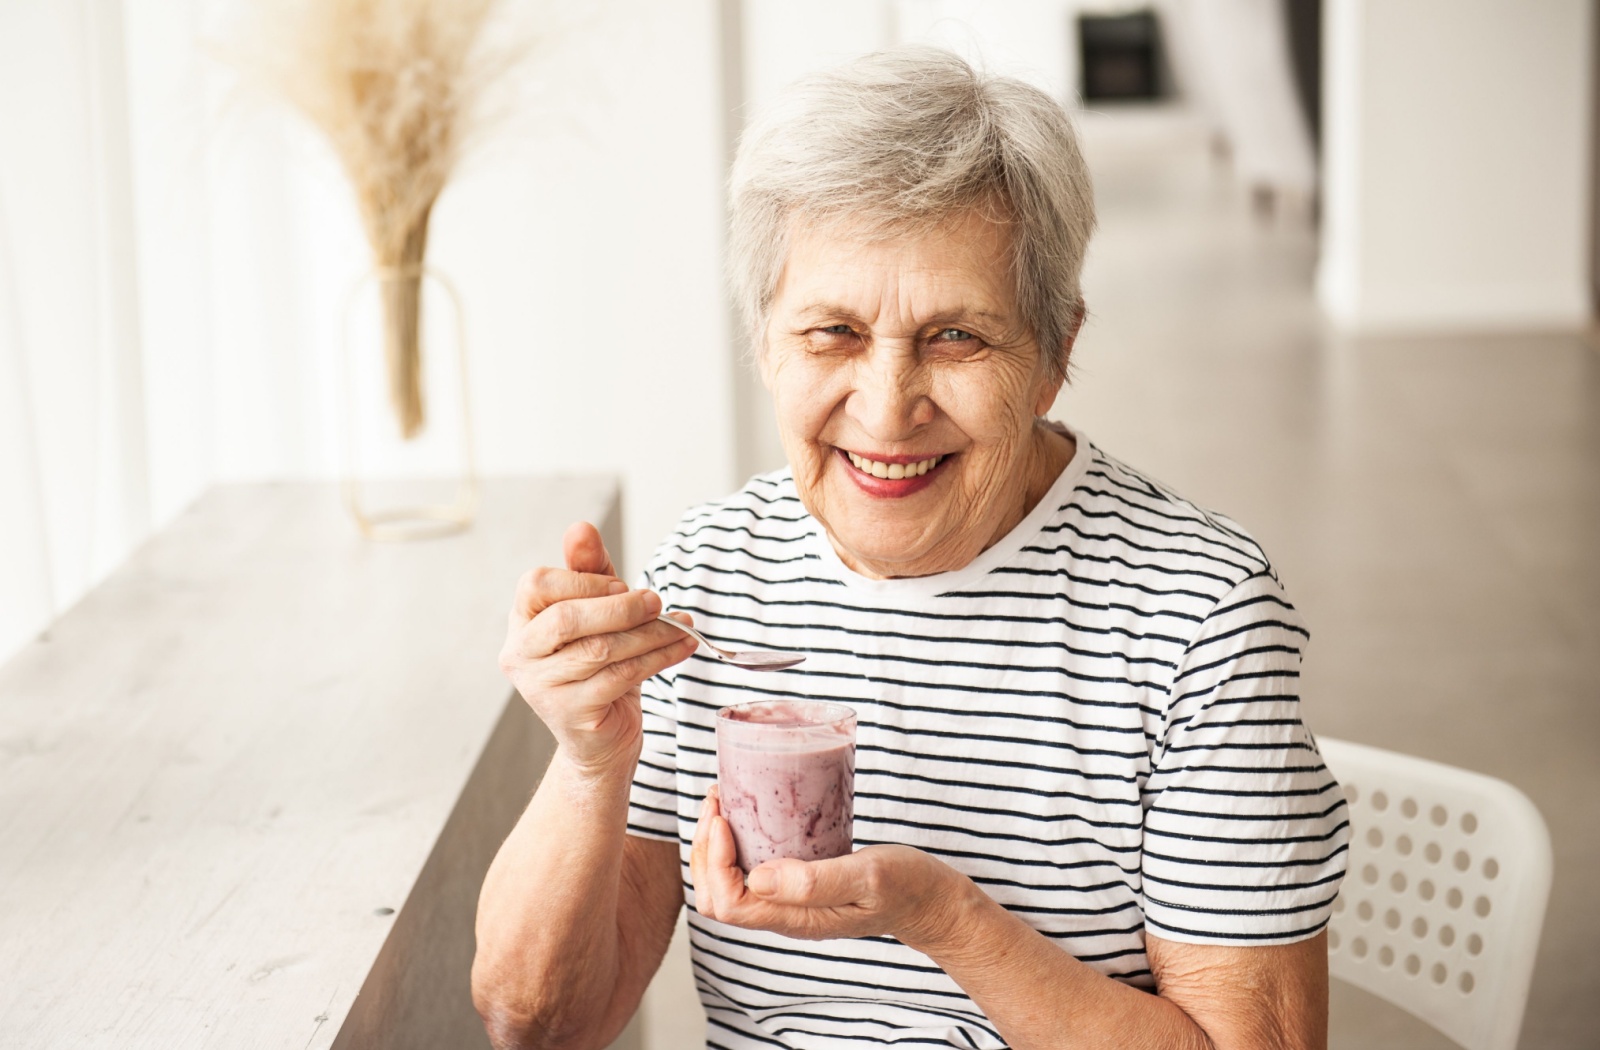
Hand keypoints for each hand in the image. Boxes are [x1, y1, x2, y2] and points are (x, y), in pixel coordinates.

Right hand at [498, 521, 698, 773]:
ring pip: (599, 649)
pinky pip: (619, 677)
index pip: (537, 584)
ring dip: (649, 634)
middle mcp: (521, 655)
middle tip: (658, 603)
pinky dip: (657, 659)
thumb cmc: (598, 666)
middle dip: (621, 607)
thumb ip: (589, 570)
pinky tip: (680, 648)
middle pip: (566, 618)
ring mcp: (541, 688)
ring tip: (682, 627)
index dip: (585, 581)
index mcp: (521, 622)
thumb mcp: (596, 612)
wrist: (601, 738)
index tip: (623, 586)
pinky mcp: (571, 714)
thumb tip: (580, 527)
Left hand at [689, 785, 971, 946]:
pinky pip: (748, 873)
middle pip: (716, 898)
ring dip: (713, 845)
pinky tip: (745, 815)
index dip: (713, 861)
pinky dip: (734, 844)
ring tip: (723, 802)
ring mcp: (787, 903)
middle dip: (704, 850)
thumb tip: (756, 878)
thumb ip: (816, 881)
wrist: (931, 901)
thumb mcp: (868, 876)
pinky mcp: (795, 887)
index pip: (727, 904)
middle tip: (717, 801)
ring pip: (726, 886)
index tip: (725, 817)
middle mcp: (784, 915)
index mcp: (796, 919)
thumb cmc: (906, 887)